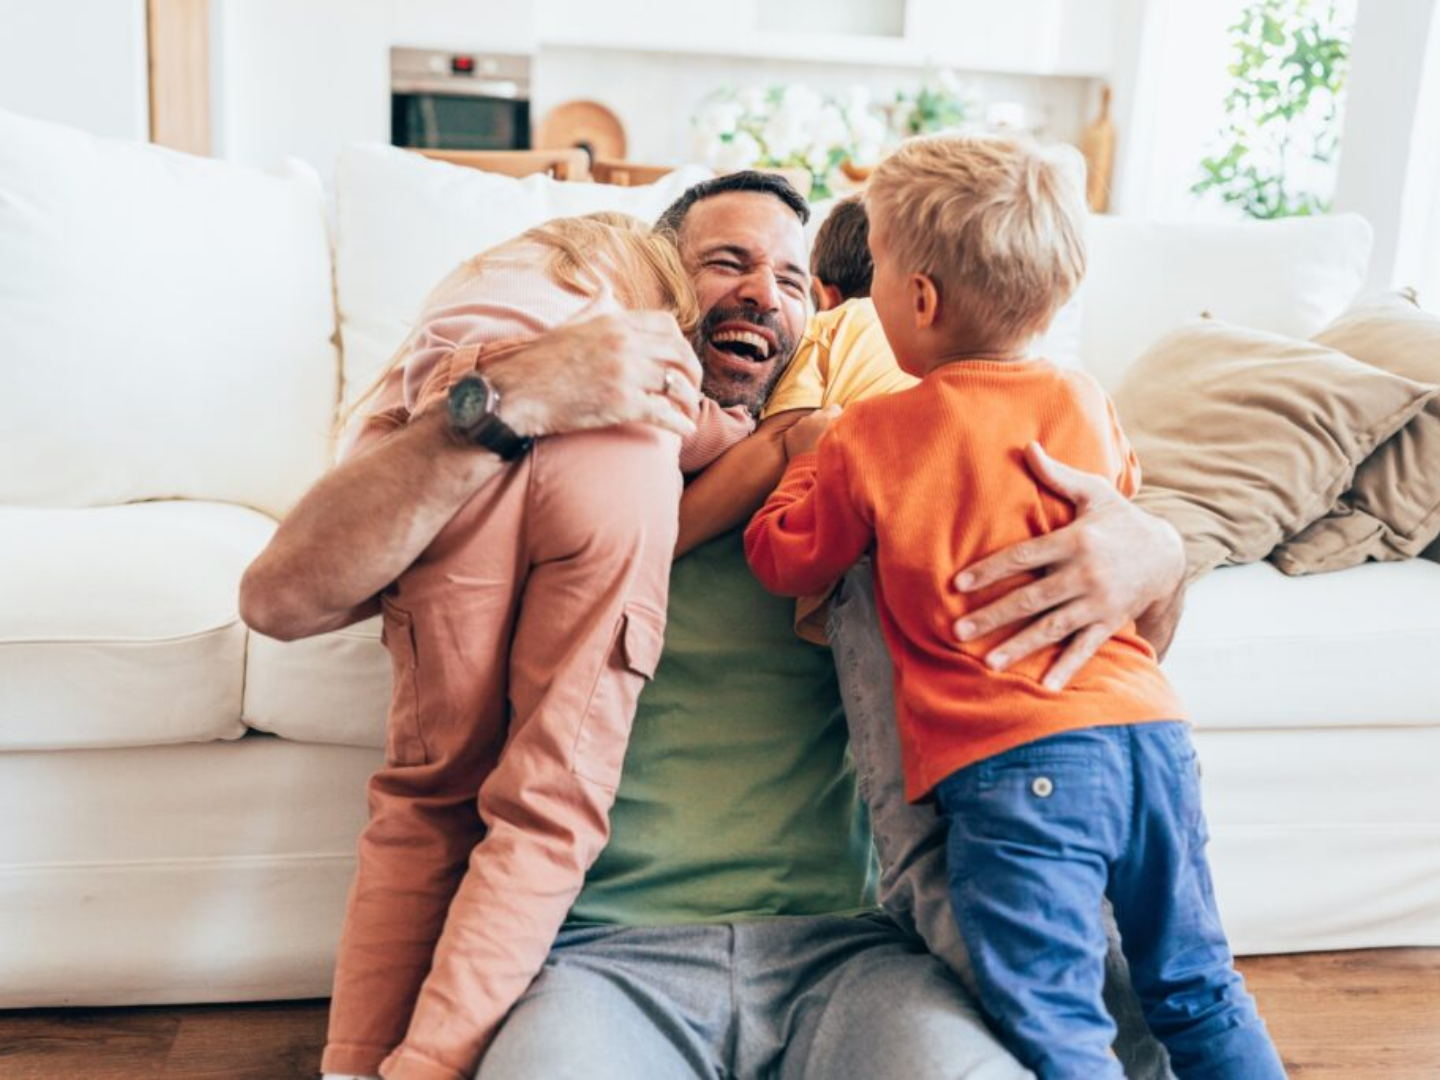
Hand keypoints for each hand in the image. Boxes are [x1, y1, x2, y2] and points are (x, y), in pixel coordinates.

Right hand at [482, 311, 703, 438]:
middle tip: (692, 391)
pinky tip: (686, 430)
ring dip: (689, 400)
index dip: (681, 345)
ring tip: (689, 412)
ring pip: (676, 383)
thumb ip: (595, 308)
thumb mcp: (570, 324)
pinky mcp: (621, 403)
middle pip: (680, 353)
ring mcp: (624, 373)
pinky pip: (664, 412)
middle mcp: (624, 343)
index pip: (667, 325)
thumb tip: (605, 288)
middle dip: (693, 373)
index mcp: (614, 322)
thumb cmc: (540, 362)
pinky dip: (680, 422)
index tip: (681, 362)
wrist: (517, 392)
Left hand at [784, 404, 841, 458]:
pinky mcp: (790, 433)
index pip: (835, 408)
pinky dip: (799, 437)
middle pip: (820, 414)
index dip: (837, 418)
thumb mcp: (845, 440)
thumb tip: (845, 422)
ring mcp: (800, 424)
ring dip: (811, 429)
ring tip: (814, 445)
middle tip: (825, 438)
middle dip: (823, 423)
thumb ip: (845, 427)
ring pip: (807, 422)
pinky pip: (796, 431)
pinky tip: (804, 449)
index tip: (838, 428)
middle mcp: (814, 417)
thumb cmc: (833, 458)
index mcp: (830, 416)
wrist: (812, 471)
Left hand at [953, 441, 1184, 690]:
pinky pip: (1085, 648)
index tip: (957, 584)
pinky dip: (1067, 668)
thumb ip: (1057, 475)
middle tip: (957, 631)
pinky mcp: (1110, 622)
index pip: (1022, 557)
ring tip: (988, 663)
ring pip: (1052, 627)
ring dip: (1019, 646)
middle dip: (992, 615)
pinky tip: (1045, 686)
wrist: (1168, 554)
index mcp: (1074, 541)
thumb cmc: (1120, 520)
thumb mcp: (1094, 492)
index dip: (989, 570)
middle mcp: (1084, 574)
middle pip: (1030, 597)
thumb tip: (1027, 447)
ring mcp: (1098, 602)